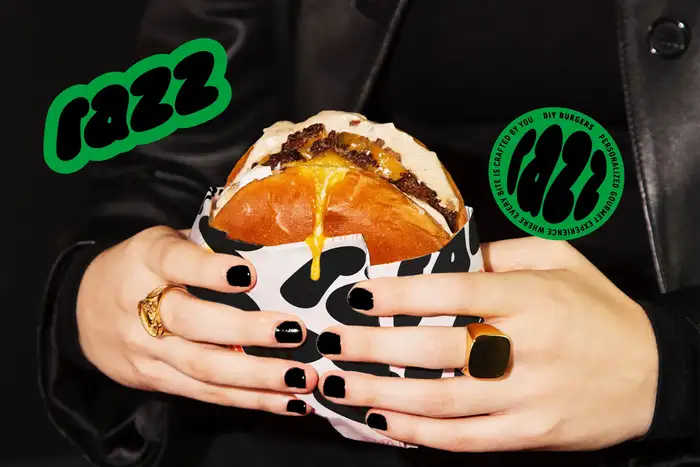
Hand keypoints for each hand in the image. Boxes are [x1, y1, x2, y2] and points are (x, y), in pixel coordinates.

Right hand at [77, 226, 317, 415]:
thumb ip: (207, 244)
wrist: (82, 308)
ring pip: (203, 367)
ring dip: (257, 377)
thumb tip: (273, 247)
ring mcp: (147, 350)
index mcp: (148, 260)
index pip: (177, 262)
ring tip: (302, 379)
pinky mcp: (156, 380)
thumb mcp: (164, 241)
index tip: (249, 273)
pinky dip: (251, 400)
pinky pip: (207, 394)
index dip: (210, 269)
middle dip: (246, 330)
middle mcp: (142, 306)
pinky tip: (289, 402)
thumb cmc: (142, 267)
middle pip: (192, 321)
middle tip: (294, 331)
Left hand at [316, 237, 658, 450]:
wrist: (655, 374)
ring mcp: (527, 397)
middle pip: (438, 351)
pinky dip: (418, 433)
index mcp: (532, 298)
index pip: (454, 292)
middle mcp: (527, 347)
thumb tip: (444, 256)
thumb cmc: (599, 310)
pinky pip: (465, 439)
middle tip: (330, 343)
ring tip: (338, 385)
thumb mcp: (561, 260)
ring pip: (442, 402)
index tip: (356, 293)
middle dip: (375, 348)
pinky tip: (381, 421)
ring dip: (382, 395)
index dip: (400, 294)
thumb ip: (504, 253)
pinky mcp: (530, 435)